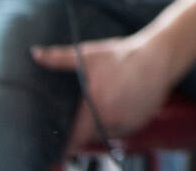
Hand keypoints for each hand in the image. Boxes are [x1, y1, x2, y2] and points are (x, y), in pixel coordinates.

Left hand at [31, 33, 176, 152]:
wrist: (161, 55)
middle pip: (90, 134)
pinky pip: (124, 128)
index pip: (75, 139)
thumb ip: (59, 58)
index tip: (62, 140)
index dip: (66, 142)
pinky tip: (122, 102)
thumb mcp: (89, 54)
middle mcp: (112, 119)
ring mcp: (129, 122)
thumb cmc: (124, 55)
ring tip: (107, 103)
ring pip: (108, 132)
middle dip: (85, 126)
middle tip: (88, 109)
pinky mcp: (141, 121)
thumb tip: (35, 54)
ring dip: (103, 124)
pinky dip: (120, 121)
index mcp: (96, 107)